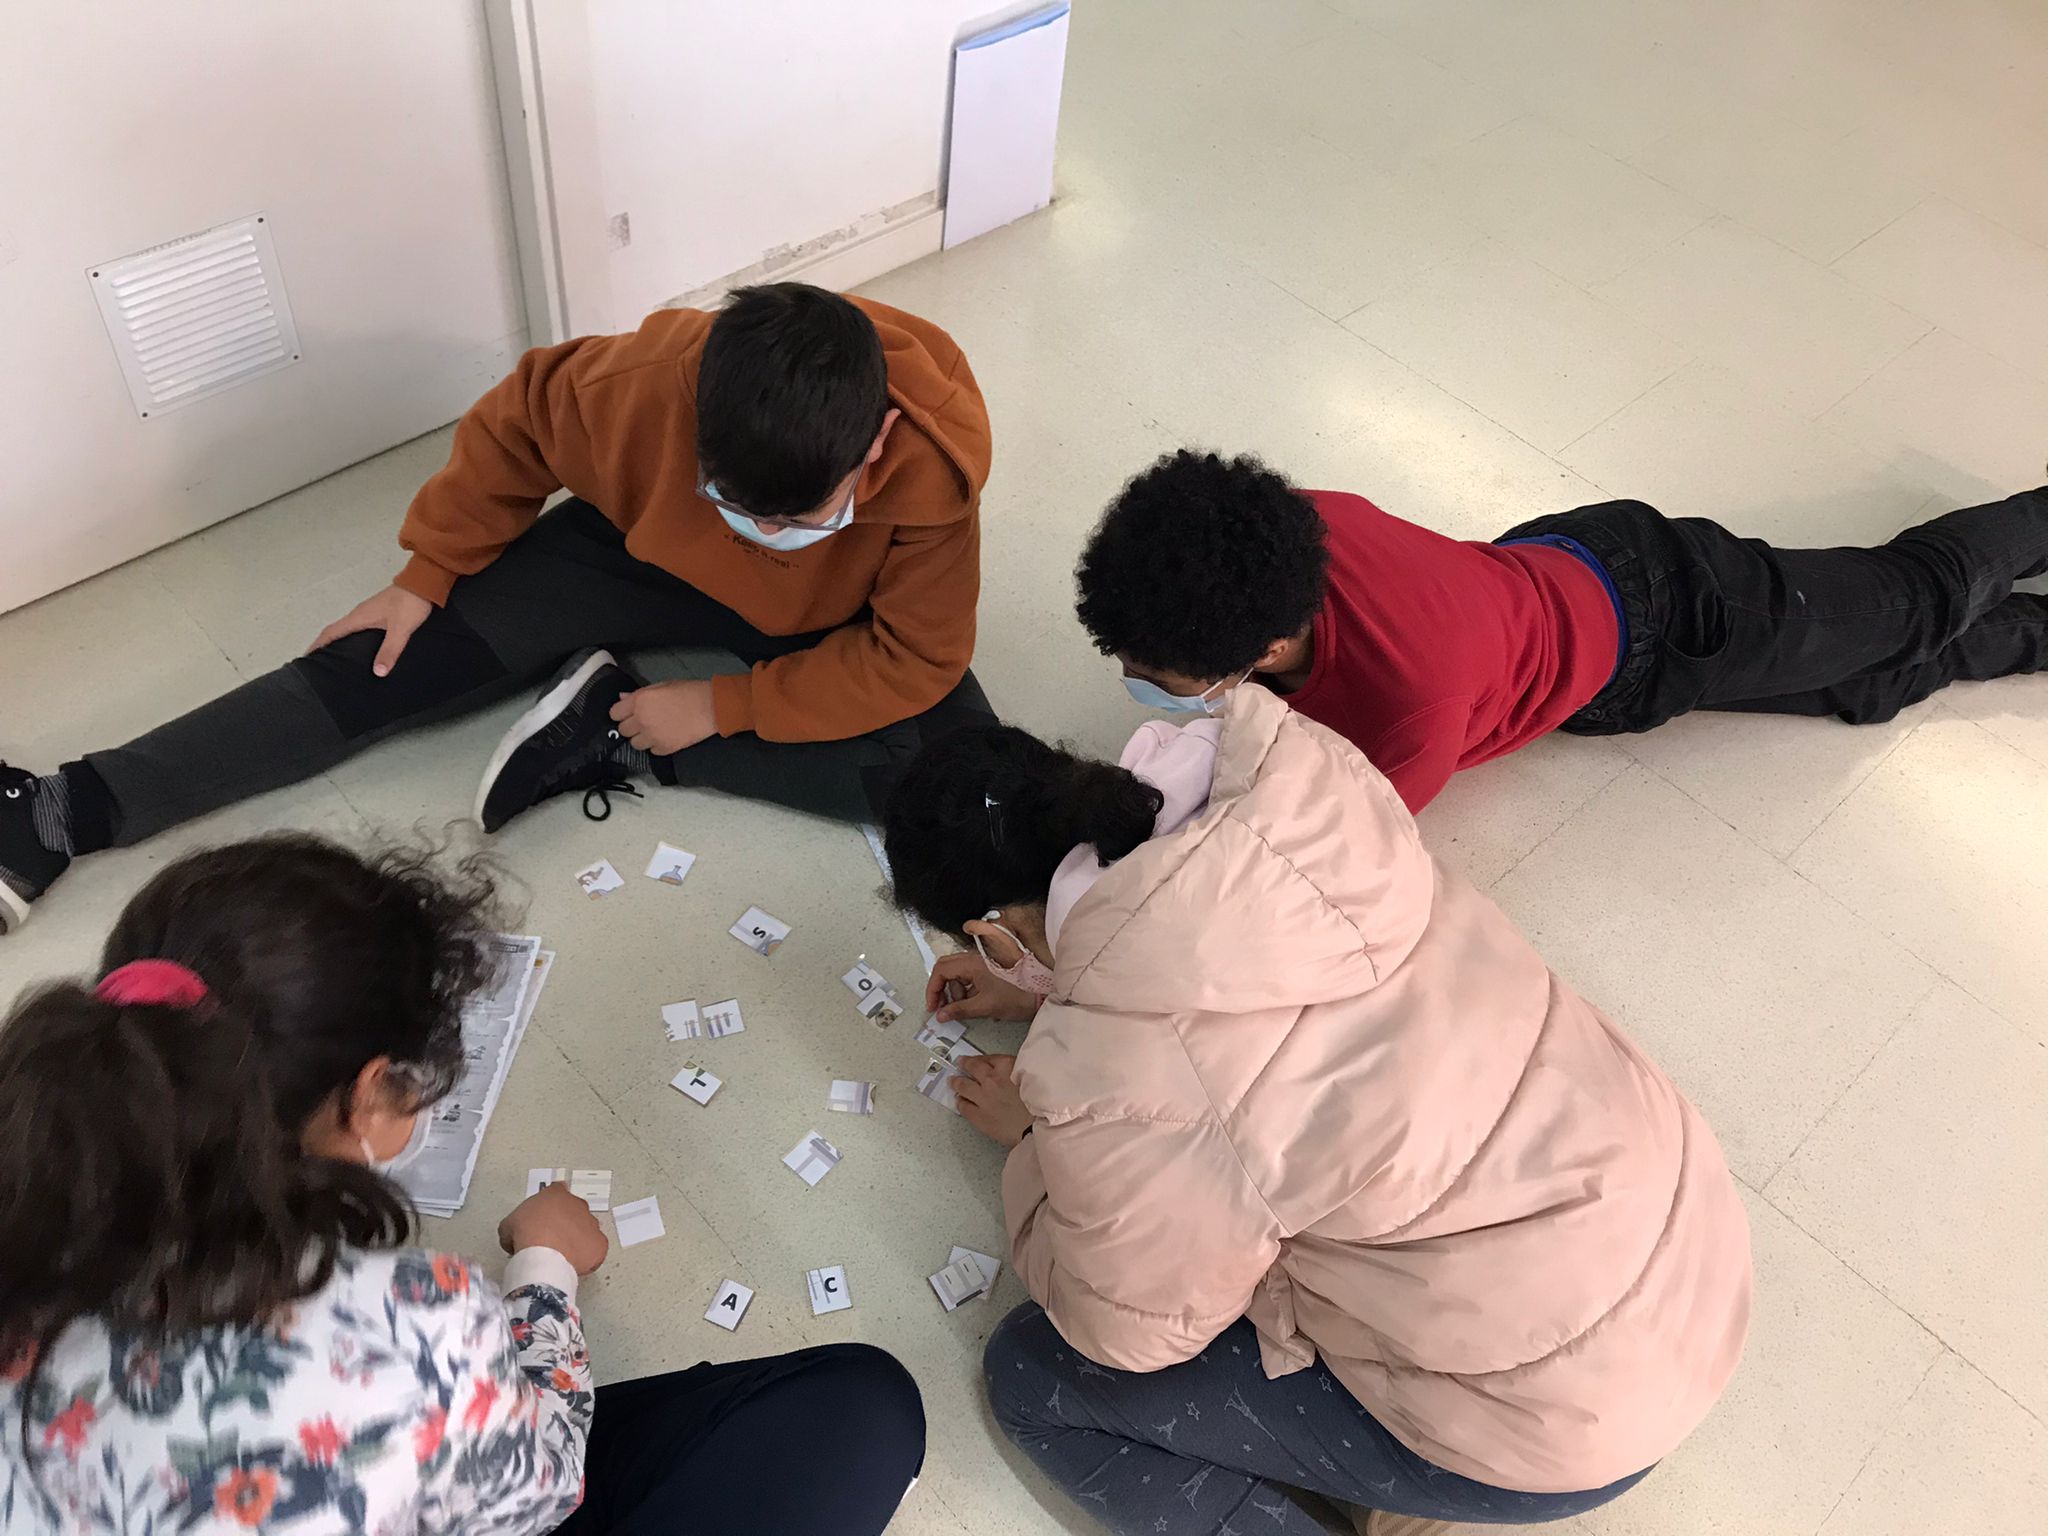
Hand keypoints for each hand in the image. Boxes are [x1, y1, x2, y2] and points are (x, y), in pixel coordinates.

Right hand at [309, 584, 433, 676]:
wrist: (424, 583)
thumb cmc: (411, 603)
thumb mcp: (401, 629)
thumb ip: (390, 650)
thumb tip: (377, 672)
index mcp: (359, 617)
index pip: (330, 632)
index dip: (317, 645)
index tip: (307, 657)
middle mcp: (360, 615)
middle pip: (335, 632)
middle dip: (325, 647)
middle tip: (320, 664)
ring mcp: (369, 613)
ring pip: (348, 630)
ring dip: (339, 642)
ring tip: (338, 660)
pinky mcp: (379, 614)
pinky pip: (359, 628)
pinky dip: (353, 639)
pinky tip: (362, 650)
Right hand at [498, 1183, 609, 1275]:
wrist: (544, 1254)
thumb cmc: (527, 1235)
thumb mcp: (508, 1225)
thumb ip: (514, 1223)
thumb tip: (513, 1237)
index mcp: (556, 1195)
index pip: (557, 1191)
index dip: (551, 1204)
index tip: (547, 1213)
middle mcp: (577, 1205)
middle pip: (574, 1210)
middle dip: (564, 1222)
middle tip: (550, 1238)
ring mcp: (591, 1223)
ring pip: (587, 1229)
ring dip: (577, 1238)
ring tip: (562, 1253)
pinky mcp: (599, 1244)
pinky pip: (596, 1249)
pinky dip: (587, 1255)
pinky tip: (575, 1262)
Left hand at [611, 679, 717, 755]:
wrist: (712, 707)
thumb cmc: (688, 692)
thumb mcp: (662, 685)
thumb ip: (639, 694)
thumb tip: (623, 698)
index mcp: (639, 701)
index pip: (614, 713)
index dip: (621, 713)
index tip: (628, 713)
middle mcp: (642, 720)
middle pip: (623, 730)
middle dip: (631, 726)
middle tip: (644, 721)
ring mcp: (653, 737)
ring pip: (635, 744)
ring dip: (642, 738)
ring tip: (654, 731)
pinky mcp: (664, 749)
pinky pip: (652, 751)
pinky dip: (656, 746)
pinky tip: (666, 737)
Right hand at [925, 950, 1041, 1025]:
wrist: (1042, 994)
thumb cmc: (1016, 997)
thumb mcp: (984, 1006)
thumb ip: (959, 1010)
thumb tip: (940, 1015)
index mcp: (971, 962)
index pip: (941, 970)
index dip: (933, 989)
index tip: (933, 1006)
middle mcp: (974, 958)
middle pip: (947, 969)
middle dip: (941, 989)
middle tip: (941, 1008)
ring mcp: (982, 963)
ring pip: (957, 974)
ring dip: (955, 992)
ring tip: (962, 1009)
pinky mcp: (988, 971)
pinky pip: (969, 978)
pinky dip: (965, 991)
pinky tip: (972, 1005)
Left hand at [953, 1053, 1032, 1147]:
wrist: (1039, 1127)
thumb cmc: (1042, 1102)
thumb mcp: (1032, 1076)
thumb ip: (1017, 1070)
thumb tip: (1008, 1069)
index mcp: (1006, 1066)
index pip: (988, 1058)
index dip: (980, 1058)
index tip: (975, 1059)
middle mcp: (991, 1079)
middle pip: (972, 1068)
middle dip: (965, 1064)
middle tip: (960, 1063)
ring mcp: (982, 1098)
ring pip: (963, 1086)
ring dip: (957, 1083)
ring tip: (952, 1082)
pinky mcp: (978, 1116)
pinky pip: (964, 1107)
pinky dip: (960, 1102)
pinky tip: (959, 1101)